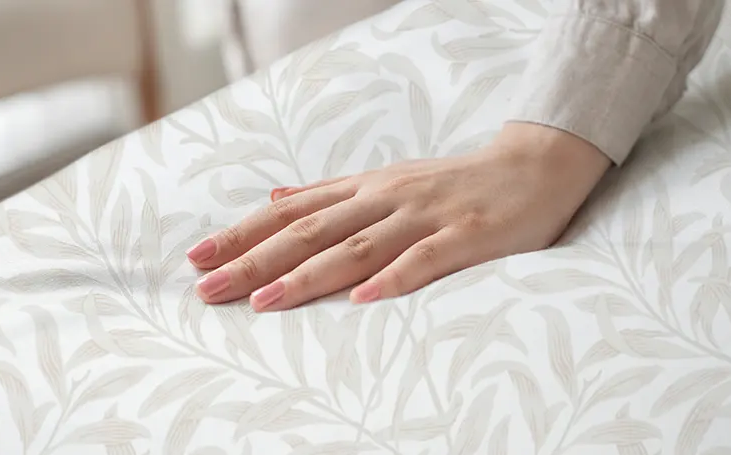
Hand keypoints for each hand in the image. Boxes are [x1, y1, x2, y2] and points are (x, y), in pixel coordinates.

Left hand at [187, 123, 610, 310]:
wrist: (531, 167)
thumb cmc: (453, 184)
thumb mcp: (386, 182)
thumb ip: (331, 193)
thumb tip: (276, 198)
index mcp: (366, 187)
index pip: (292, 211)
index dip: (244, 233)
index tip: (198, 257)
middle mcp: (386, 197)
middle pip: (312, 230)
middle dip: (257, 259)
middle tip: (210, 288)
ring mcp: (426, 215)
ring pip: (358, 245)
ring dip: (309, 274)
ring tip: (264, 301)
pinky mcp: (467, 235)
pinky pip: (425, 259)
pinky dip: (392, 278)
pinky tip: (360, 301)